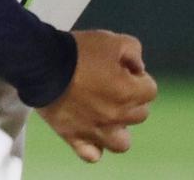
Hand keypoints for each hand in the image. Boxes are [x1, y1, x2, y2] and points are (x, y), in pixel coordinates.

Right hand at [36, 29, 156, 162]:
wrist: (43, 63)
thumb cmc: (79, 50)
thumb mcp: (111, 39)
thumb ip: (134, 51)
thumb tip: (138, 68)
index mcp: (128, 92)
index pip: (150, 90)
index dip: (138, 76)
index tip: (122, 67)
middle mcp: (117, 117)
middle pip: (139, 114)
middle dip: (131, 98)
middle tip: (112, 83)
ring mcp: (96, 131)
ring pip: (121, 143)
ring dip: (119, 128)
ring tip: (107, 113)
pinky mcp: (74, 137)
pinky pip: (92, 154)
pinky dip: (94, 146)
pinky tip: (91, 132)